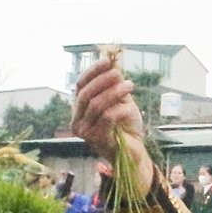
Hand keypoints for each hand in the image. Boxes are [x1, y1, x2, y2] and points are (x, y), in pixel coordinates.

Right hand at [69, 50, 153, 186]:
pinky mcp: (96, 140)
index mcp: (80, 108)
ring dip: (114, 92)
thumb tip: (113, 62)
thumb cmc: (126, 126)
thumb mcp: (121, 100)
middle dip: (103, 80)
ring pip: (96, 105)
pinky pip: (107, 118)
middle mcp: (77, 120)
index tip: (107, 61)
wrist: (134, 151)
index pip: (80, 85)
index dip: (93, 71)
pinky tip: (130, 107)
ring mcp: (85, 131)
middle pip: (85, 94)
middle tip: (119, 74)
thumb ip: (114, 84)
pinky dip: (119, 109)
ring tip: (129, 85)